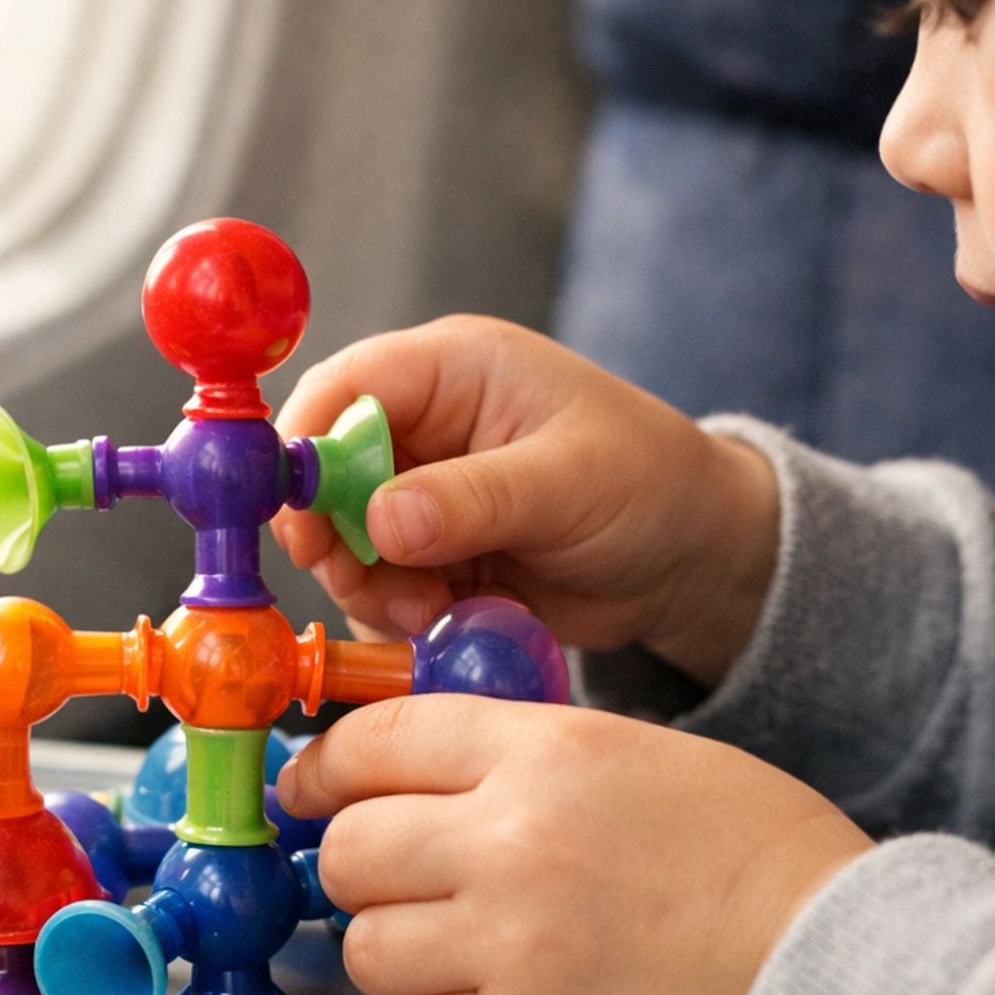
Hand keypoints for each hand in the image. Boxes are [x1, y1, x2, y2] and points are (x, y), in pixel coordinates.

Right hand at [274, 316, 777, 687]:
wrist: (691, 558)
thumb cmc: (650, 483)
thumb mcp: (569, 483)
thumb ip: (473, 500)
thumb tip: (380, 521)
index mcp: (450, 370)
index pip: (341, 390)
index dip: (304, 453)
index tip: (302, 528)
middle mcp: (423, 426)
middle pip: (323, 476)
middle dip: (336, 541)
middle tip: (377, 592)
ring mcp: (422, 495)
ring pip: (344, 544)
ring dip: (371, 589)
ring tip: (434, 613)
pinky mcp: (431, 556)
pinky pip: (379, 589)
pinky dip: (398, 617)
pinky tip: (450, 624)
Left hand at [279, 696, 870, 994]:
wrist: (840, 965)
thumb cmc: (761, 857)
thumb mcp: (644, 756)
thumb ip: (528, 756)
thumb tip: (424, 777)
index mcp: (544, 751)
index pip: (377, 740)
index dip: (326, 770)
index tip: (312, 791)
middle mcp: (509, 839)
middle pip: (348, 851)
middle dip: (356, 870)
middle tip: (392, 885)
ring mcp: (511, 944)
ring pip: (366, 950)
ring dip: (395, 954)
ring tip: (455, 954)